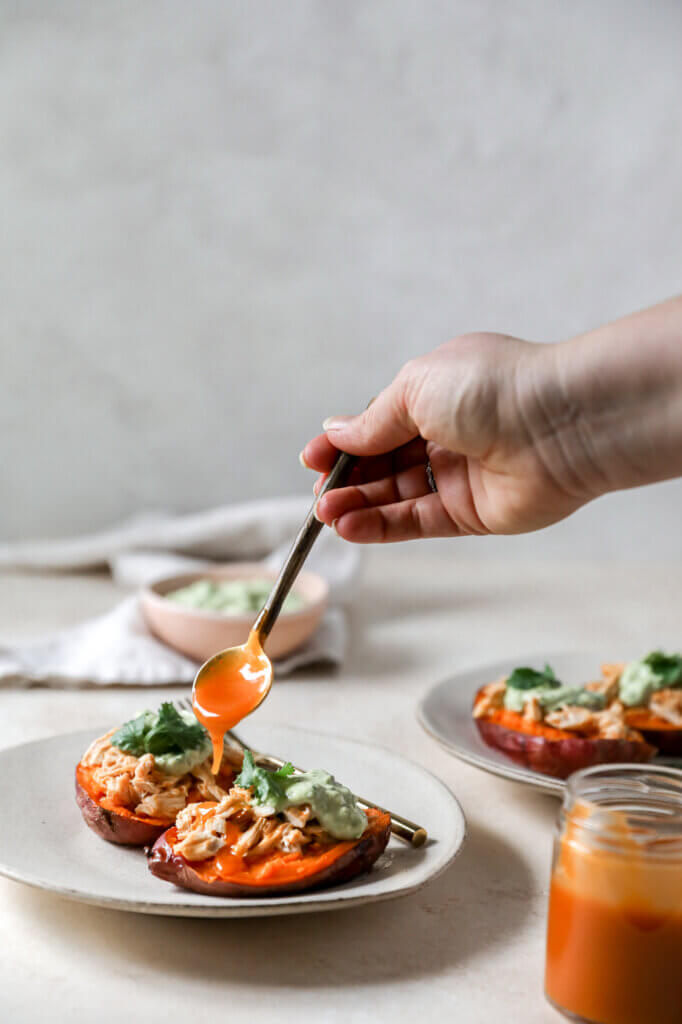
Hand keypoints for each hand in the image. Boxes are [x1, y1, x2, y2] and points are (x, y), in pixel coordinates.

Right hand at [301, 332, 591, 542]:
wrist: (560, 423)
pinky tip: (349, 526)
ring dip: (358, 505)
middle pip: (386, 463)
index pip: (380, 423)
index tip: (311, 458)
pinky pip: (418, 522)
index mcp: (439, 392)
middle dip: (348, 478)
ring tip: (324, 514)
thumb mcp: (415, 388)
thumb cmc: (492, 388)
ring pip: (398, 496)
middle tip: (317, 493)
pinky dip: (382, 526)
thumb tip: (336, 432)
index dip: (345, 441)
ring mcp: (461, 475)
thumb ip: (373, 421)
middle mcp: (450, 433)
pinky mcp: (472, 514)